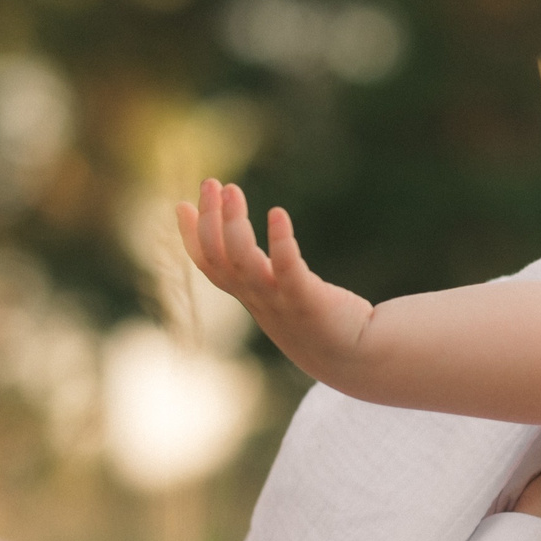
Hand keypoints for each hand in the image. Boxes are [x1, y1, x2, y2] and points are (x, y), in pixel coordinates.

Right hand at [178, 180, 375, 383]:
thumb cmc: (319, 322)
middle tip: (211, 183)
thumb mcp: (280, 296)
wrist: (357, 358)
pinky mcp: (308, 301)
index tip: (183, 205)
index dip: (192, 237)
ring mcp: (280, 302)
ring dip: (233, 224)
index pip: (209, 266)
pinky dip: (279, 242)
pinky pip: (287, 269)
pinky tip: (277, 214)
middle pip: (219, 259)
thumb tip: (245, 248)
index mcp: (249, 296)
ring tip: (232, 190)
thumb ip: (259, 273)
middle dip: (209, 219)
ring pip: (242, 263)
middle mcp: (258, 299)